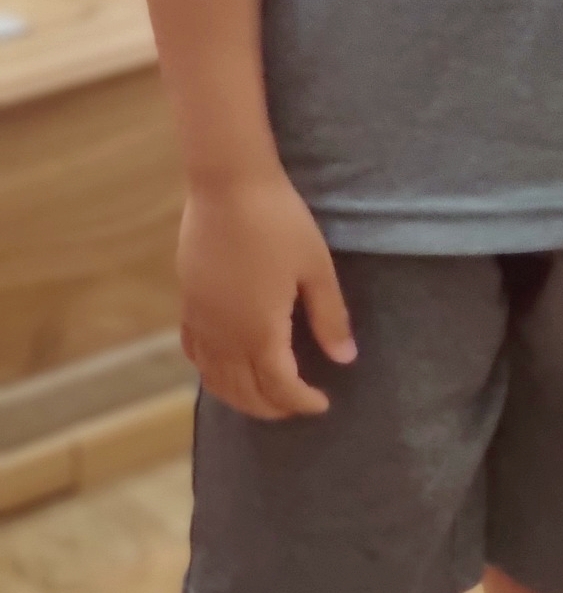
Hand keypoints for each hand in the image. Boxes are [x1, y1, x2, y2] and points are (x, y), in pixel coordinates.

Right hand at [178, 170, 354, 419]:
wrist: (228, 185)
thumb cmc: (279, 221)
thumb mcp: (316, 267)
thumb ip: (330, 316)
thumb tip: (345, 359)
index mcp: (259, 333)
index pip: (280, 387)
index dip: (301, 402)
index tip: (322, 404)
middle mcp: (225, 338)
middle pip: (244, 392)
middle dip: (271, 407)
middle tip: (295, 406)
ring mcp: (201, 322)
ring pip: (215, 380)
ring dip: (239, 397)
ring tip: (262, 398)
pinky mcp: (187, 304)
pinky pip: (195, 354)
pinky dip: (211, 373)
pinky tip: (222, 368)